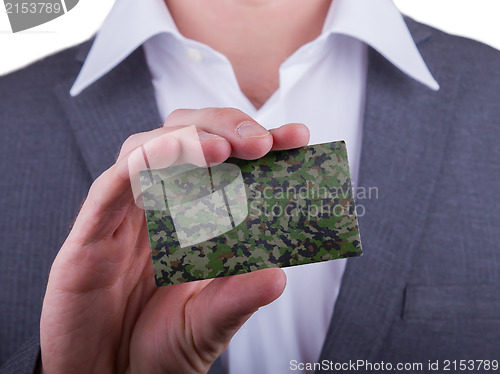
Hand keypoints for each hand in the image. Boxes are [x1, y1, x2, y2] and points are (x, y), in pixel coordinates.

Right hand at [40, 108, 309, 373]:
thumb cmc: (159, 349)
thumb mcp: (209, 322)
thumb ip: (238, 297)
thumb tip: (279, 276)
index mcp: (187, 220)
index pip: (221, 162)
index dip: (256, 141)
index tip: (296, 137)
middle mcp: (155, 209)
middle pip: (181, 137)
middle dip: (223, 126)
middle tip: (261, 143)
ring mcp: (121, 217)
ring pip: (144, 148)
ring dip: (184, 139)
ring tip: (223, 151)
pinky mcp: (88, 236)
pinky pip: (110, 186)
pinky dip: (141, 166)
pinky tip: (170, 162)